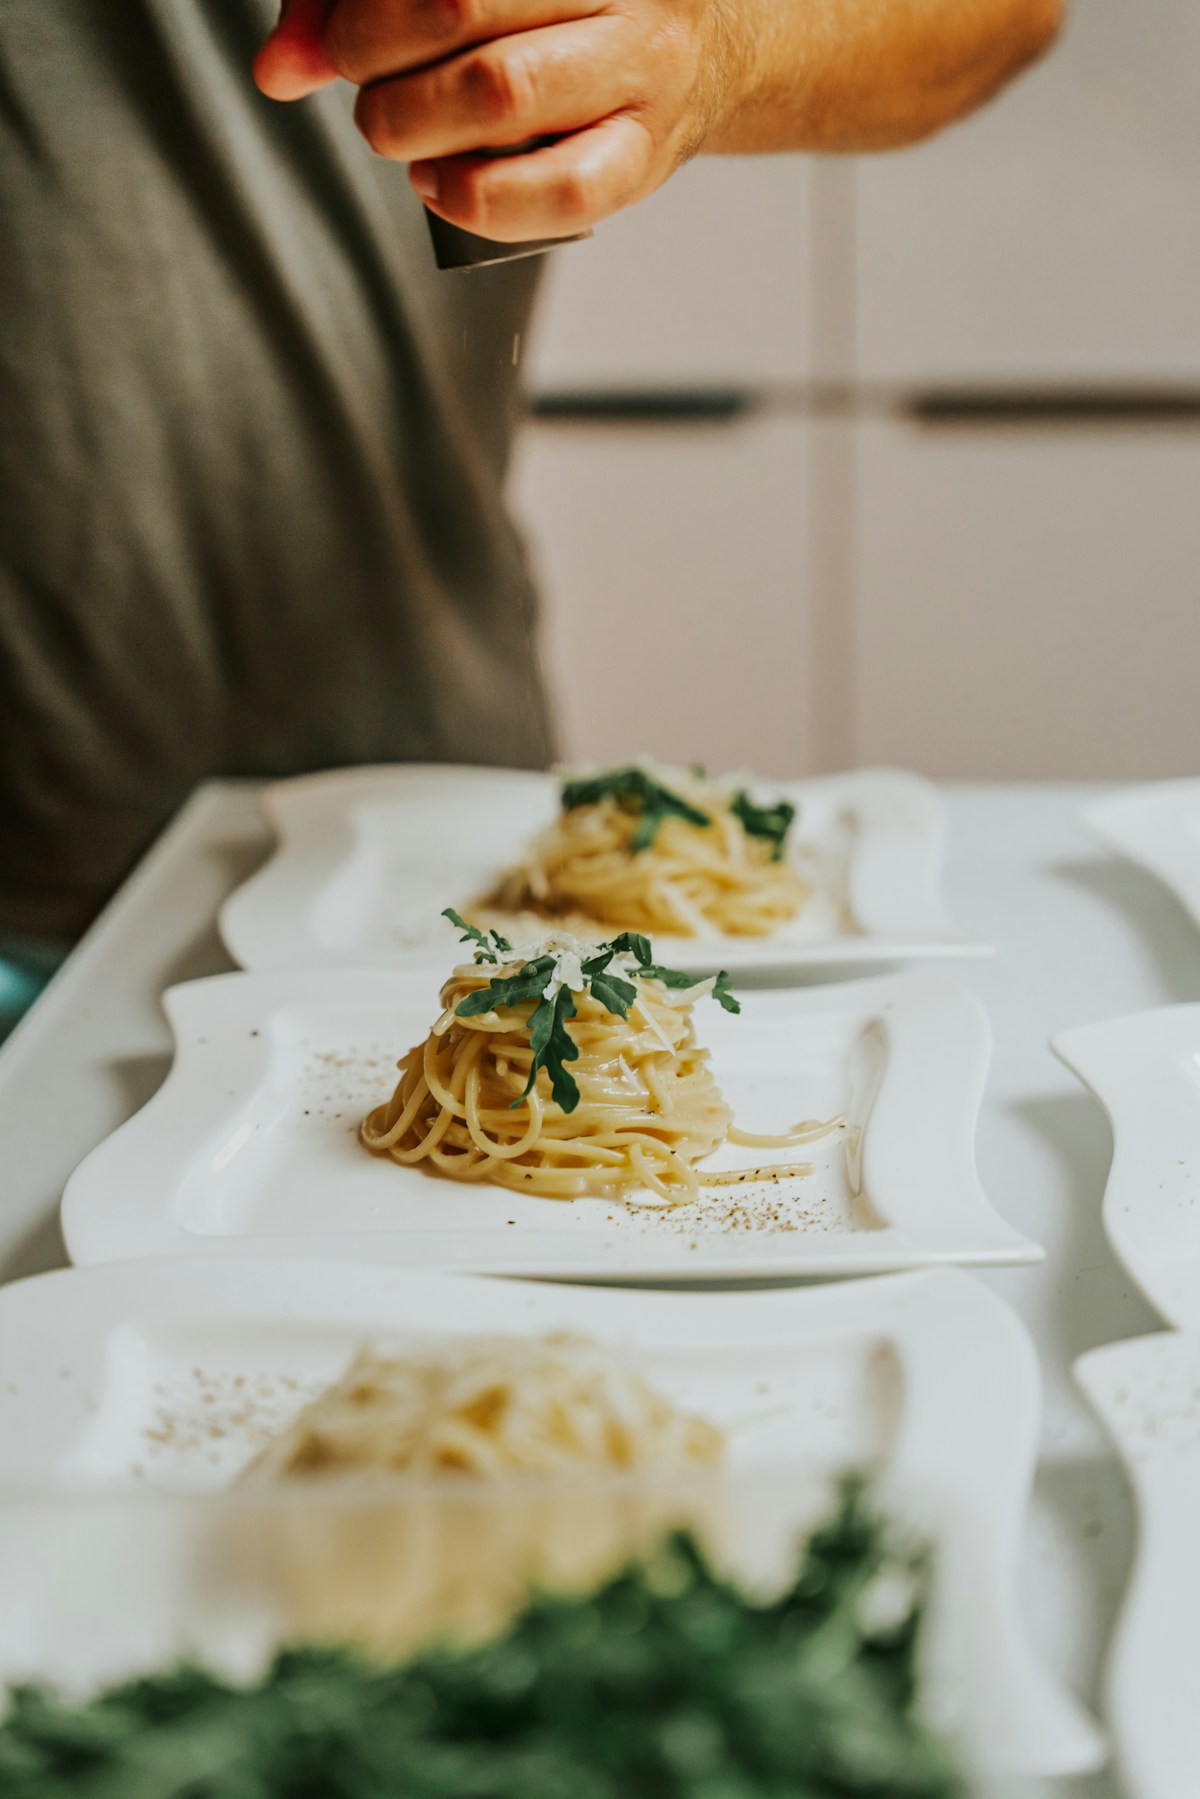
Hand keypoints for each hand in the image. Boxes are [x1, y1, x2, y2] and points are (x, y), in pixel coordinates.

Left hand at [254, 0, 746, 241]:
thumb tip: (279, 68)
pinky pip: (559, 191)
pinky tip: (439, 184)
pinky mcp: (646, 158)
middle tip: (360, 78)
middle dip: (373, 52)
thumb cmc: (567, 11)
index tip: (330, 33)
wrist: (705, 51)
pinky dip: (476, 197)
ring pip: (503, 94)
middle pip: (459, 7)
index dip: (358, 3)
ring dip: (412, 122)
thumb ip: (367, 3)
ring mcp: (640, 71)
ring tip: (392, 128)